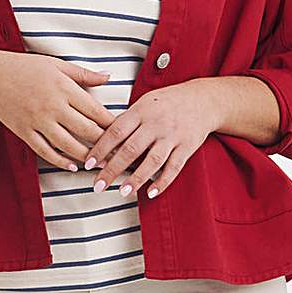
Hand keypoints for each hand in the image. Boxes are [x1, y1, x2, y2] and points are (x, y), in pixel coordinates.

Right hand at [0, 52, 117, 170]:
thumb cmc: (26, 67)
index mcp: (64, 88)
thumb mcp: (57, 65)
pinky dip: (60, 160)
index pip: (95, 111)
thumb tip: (109, 77)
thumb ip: (84, 75)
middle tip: (120, 155)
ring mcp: (38, 121)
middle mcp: (53, 106)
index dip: (112, 125)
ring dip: (86, 157)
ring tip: (101, 165)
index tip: (125, 133)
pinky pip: (45, 151)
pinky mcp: (24, 132)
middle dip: (105, 145)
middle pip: (86, 131)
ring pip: (68, 145)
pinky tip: (72, 166)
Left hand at [82, 79, 219, 199]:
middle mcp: (156, 123)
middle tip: (98, 185)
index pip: (116, 131)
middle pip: (131, 149)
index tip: (88, 164)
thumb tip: (102, 139)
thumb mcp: (144, 103)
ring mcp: (172, 136)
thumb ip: (126, 120)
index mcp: (141, 110)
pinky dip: (162, 182)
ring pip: (152, 160)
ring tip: (122, 192)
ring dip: (136, 178)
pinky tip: (151, 193)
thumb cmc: (167, 102)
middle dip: (112, 169)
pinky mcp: (187, 146)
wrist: (203, 99)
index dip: (100, 148)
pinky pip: (174, 167)